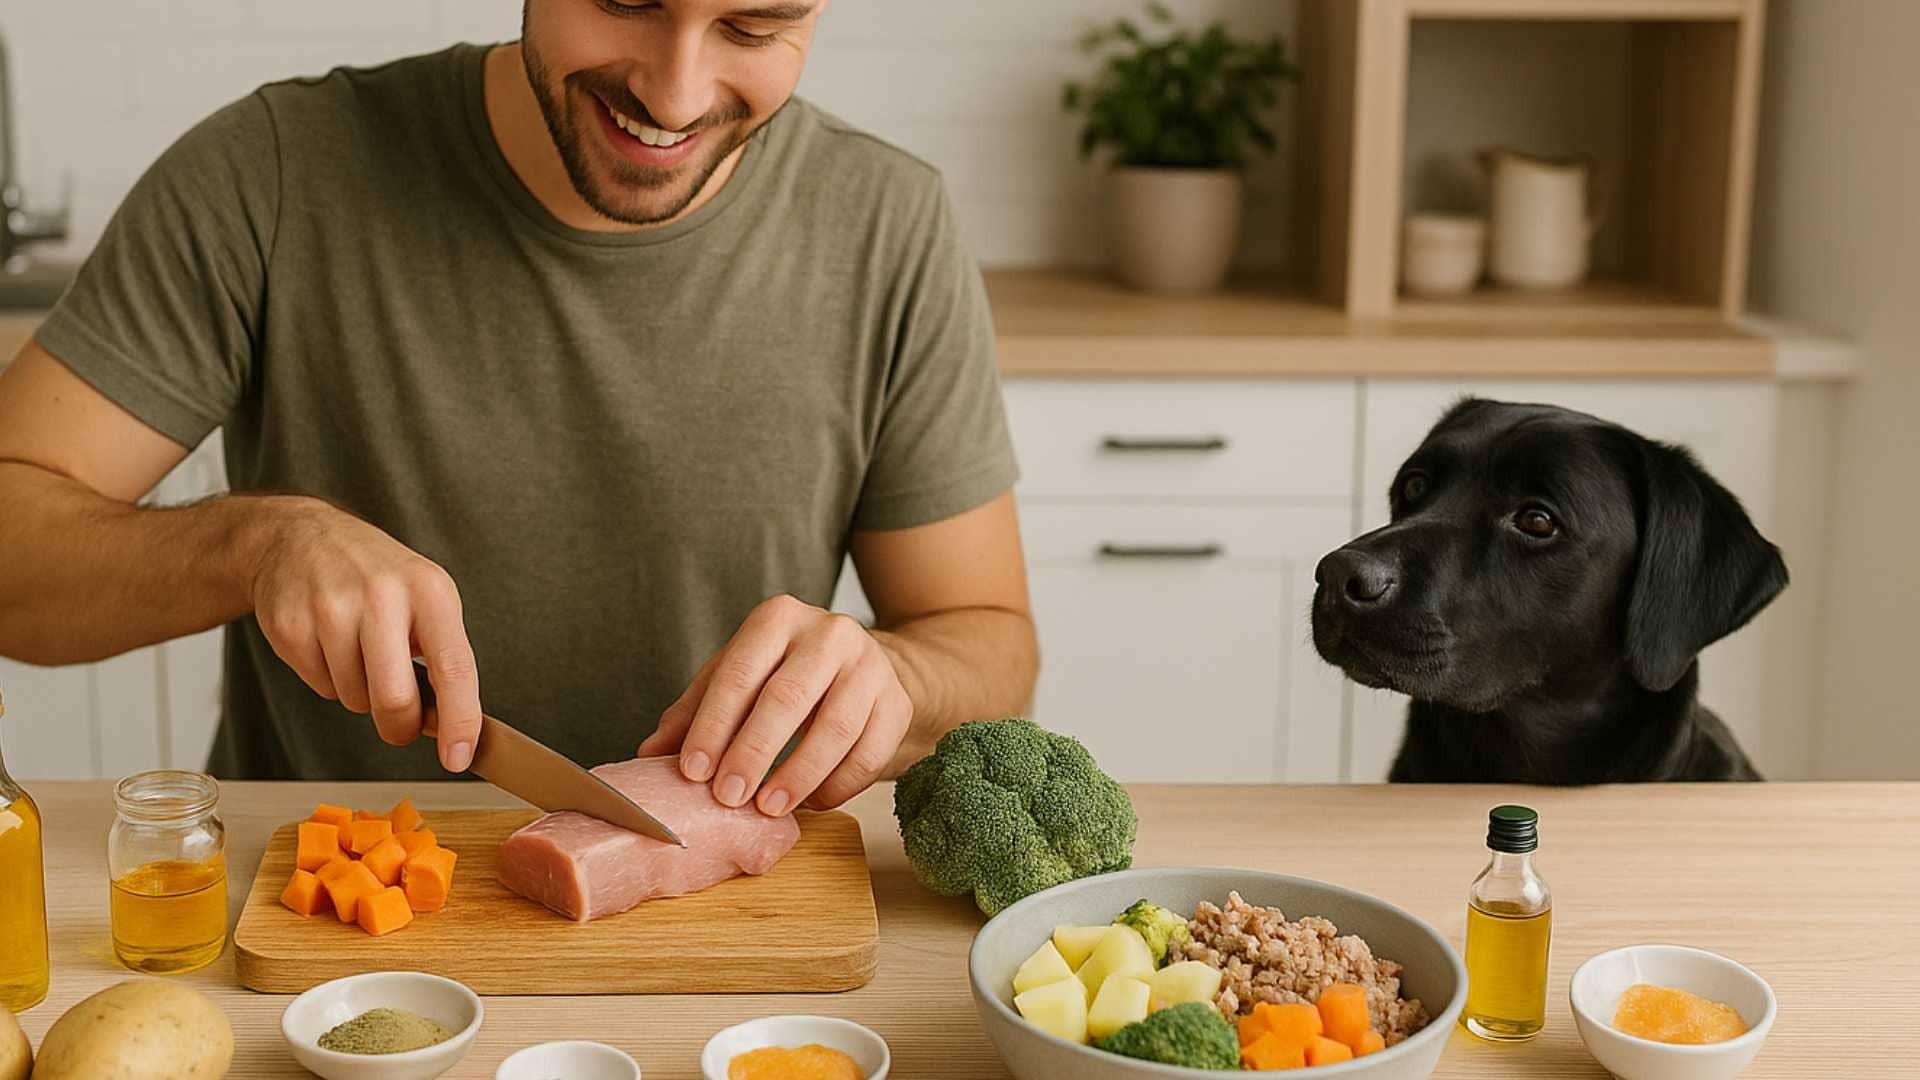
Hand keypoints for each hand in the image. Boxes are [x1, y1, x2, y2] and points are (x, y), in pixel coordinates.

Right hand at [249, 497, 481, 771]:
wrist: (300, 536)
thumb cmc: (378, 576)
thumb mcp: (426, 596)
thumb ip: (443, 656)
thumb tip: (453, 727)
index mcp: (429, 590)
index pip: (453, 668)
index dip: (460, 720)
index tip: (460, 758)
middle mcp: (381, 595)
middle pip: (394, 699)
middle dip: (400, 727)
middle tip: (401, 722)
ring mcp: (329, 609)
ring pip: (353, 699)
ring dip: (360, 694)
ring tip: (358, 649)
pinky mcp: (289, 626)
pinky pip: (319, 687)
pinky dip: (330, 679)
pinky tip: (328, 642)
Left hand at [639, 595, 912, 814]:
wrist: (861, 667)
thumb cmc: (786, 675)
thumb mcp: (738, 679)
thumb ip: (695, 712)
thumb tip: (648, 756)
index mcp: (778, 619)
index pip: (739, 673)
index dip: (713, 725)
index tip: (693, 771)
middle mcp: (829, 633)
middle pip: (788, 697)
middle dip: (753, 752)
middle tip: (728, 797)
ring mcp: (871, 665)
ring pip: (836, 726)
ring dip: (799, 774)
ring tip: (769, 807)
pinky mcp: (898, 701)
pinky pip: (870, 751)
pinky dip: (839, 784)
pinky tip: (812, 803)